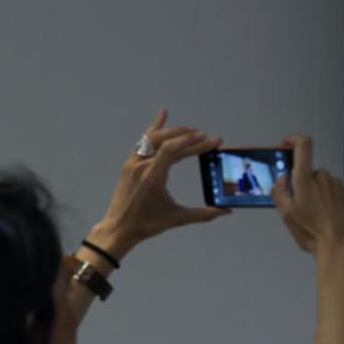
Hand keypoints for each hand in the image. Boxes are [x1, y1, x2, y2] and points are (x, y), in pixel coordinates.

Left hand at [92, 108, 228, 257]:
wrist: (118, 228)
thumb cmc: (146, 224)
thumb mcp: (176, 219)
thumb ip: (203, 214)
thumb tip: (225, 212)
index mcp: (152, 178)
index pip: (172, 150)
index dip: (193, 142)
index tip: (211, 140)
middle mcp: (141, 166)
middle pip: (166, 141)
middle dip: (188, 136)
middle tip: (206, 136)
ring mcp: (133, 163)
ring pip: (154, 137)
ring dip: (174, 131)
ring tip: (192, 130)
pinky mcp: (130, 164)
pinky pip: (143, 140)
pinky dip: (155, 127)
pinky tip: (163, 114)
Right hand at [271, 134, 343, 255]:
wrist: (338, 246)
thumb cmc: (309, 231)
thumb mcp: (286, 215)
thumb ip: (280, 192)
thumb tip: (283, 177)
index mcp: (306, 178)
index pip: (303, 145)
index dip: (293, 139)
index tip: (285, 147)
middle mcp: (324, 176)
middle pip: (310, 172)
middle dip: (304, 184)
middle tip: (301, 207)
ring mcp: (339, 185)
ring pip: (323, 183)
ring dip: (317, 193)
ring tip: (317, 215)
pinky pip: (335, 191)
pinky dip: (330, 199)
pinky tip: (329, 215)